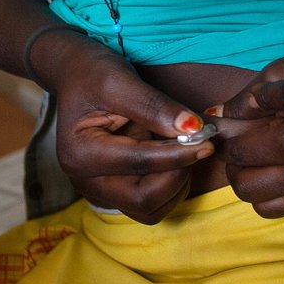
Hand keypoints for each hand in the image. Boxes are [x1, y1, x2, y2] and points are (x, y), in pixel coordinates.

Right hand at [35, 31, 211, 223]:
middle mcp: (87, 181)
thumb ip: (155, 106)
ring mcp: (100, 189)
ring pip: (150, 209)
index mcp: (81, 154)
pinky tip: (174, 158)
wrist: (75, 75)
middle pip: (143, 200)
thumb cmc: (93, 73)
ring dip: (176, 184)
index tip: (207, 138)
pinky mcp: (114, 191)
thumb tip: (193, 128)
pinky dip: (171, 187)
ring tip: (183, 149)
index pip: (140, 164)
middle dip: (177, 175)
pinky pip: (150, 205)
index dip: (179, 153)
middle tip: (196, 146)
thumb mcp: (120, 80)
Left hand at [212, 56, 283, 217]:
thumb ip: (246, 100)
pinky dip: (266, 196)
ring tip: (259, 158)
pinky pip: (275, 210)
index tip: (234, 130)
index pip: (240, 152)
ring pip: (257, 202)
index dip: (230, 139)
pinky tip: (274, 172)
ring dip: (250, 182)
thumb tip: (212, 117)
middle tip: (244, 145)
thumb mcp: (283, 76)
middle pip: (244, 183)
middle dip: (238, 164)